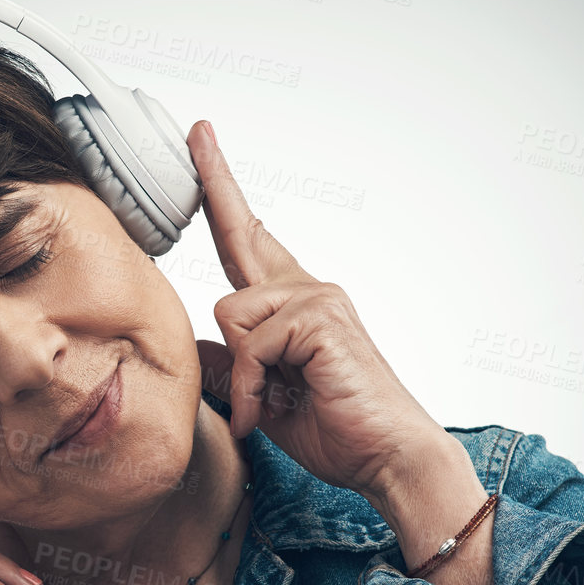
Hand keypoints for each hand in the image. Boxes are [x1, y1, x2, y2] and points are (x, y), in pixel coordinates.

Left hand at [185, 120, 447, 502]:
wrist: (388, 457)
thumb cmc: (337, 430)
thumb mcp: (264, 399)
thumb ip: (233, 370)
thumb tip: (195, 346)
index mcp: (293, 307)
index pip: (248, 244)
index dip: (222, 197)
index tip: (201, 145)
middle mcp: (307, 291)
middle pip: (242, 233)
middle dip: (216, 179)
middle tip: (198, 127)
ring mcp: (317, 298)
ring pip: (232, 312)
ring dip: (241, 374)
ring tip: (267, 406)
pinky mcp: (320, 316)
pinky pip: (251, 342)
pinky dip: (253, 386)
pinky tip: (272, 407)